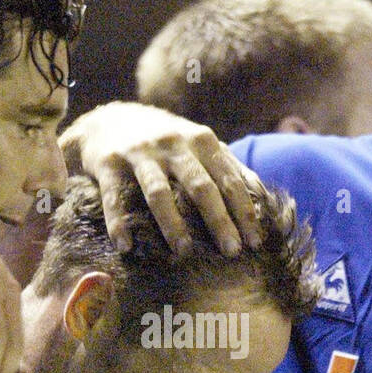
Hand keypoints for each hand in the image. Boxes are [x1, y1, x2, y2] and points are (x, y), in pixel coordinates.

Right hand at [60, 101, 263, 255]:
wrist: (111, 120)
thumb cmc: (166, 141)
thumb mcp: (199, 145)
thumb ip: (229, 166)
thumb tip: (262, 195)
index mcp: (201, 141)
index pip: (228, 179)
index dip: (243, 211)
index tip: (254, 242)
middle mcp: (173, 144)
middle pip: (200, 186)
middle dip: (218, 220)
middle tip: (231, 252)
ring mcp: (140, 153)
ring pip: (160, 192)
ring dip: (173, 224)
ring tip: (184, 252)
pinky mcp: (109, 163)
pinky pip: (114, 197)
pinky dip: (119, 222)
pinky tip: (125, 246)